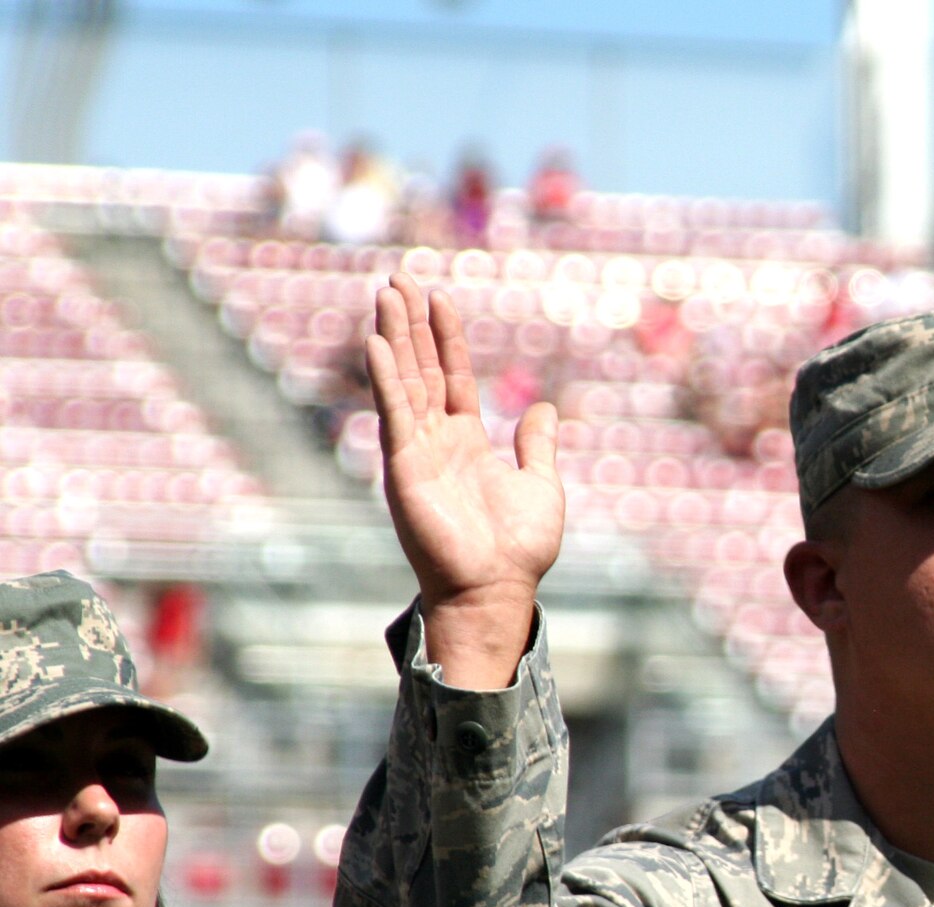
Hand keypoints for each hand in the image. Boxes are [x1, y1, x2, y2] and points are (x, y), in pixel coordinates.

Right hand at [366, 274, 562, 687]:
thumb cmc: (519, 548)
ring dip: (393, 336)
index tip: (439, 295)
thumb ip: (537, 445)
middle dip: (409, 323)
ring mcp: (417, 451)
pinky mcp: (405, 467)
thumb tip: (542, 408)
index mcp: (466, 441)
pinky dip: (386, 379)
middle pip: (419, 368)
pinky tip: (378, 343)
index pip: (452, 375)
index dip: (445, 337)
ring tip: (384, 292)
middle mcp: (436, 440)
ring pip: (403, 381)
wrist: (498, 588)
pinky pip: (394, 414)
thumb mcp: (542, 485)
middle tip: (397, 277)